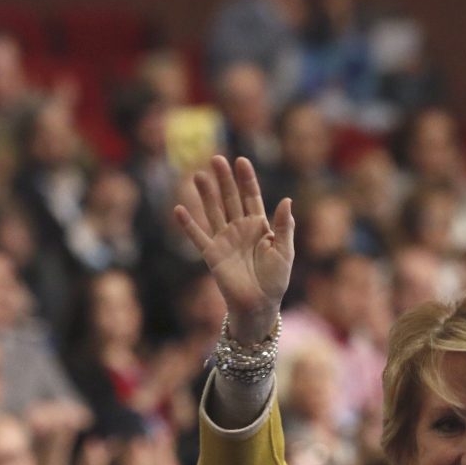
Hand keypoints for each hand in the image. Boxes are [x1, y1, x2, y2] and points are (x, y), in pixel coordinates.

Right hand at [174, 156, 293, 343]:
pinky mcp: (212, 255)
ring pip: (213, 211)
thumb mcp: (285, 251)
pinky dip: (188, 225)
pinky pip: (198, 237)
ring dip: (205, 194)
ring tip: (198, 175)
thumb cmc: (275, 280)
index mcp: (259, 226)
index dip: (246, 179)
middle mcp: (239, 229)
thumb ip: (285, 226)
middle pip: (229, 198)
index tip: (241, 160)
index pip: (251, 196)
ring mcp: (224, 240)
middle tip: (216, 159)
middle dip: (223, 179)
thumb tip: (286, 200)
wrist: (259, 305)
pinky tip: (179, 210)